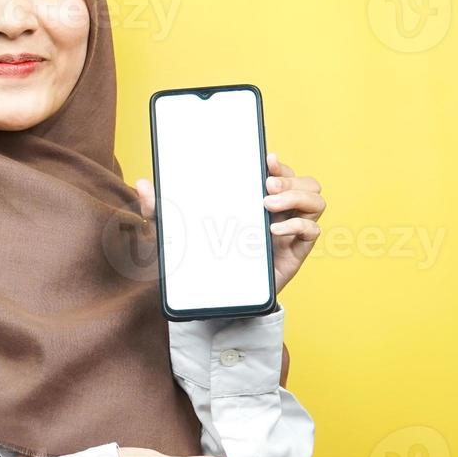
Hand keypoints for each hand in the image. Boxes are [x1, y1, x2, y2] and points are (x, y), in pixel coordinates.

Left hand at [134, 150, 325, 295]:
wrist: (214, 299)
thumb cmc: (200, 259)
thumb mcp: (173, 234)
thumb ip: (157, 210)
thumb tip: (142, 184)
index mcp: (256, 198)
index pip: (278, 171)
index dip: (277, 162)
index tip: (266, 157)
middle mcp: (279, 211)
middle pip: (304, 181)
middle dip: (290, 177)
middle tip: (266, 185)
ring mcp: (290, 231)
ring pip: (316, 200)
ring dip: (298, 195)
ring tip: (270, 203)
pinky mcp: (295, 252)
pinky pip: (313, 230)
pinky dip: (299, 225)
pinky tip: (274, 230)